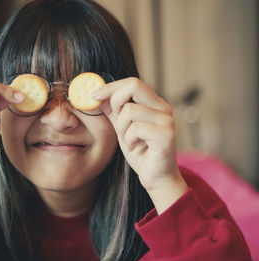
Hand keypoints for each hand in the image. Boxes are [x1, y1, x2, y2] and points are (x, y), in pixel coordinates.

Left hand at [92, 78, 186, 212]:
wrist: (156, 177)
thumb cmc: (141, 152)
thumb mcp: (122, 128)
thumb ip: (113, 112)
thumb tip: (97, 96)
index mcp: (154, 104)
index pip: (132, 83)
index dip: (110, 87)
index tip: (93, 96)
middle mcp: (163, 108)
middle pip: (134, 86)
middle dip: (115, 101)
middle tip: (114, 119)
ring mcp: (166, 121)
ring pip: (130, 110)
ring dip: (122, 128)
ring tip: (128, 140)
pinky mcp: (166, 135)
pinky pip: (136, 128)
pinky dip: (129, 139)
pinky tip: (135, 148)